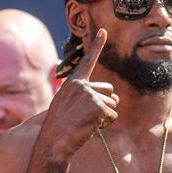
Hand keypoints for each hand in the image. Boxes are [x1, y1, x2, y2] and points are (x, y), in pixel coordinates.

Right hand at [42, 29, 119, 158]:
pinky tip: (89, 128)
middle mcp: (81, 85)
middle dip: (105, 104)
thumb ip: (89, 98)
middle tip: (86, 117)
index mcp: (72, 82)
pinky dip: (105, 125)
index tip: (103, 30)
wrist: (53, 142)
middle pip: (109, 90)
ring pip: (113, 104)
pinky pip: (112, 116)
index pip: (88, 61)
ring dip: (104, 117)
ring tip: (85, 123)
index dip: (97, 45)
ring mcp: (89, 95)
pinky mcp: (97, 107)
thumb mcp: (69, 106)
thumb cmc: (60, 127)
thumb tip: (118, 98)